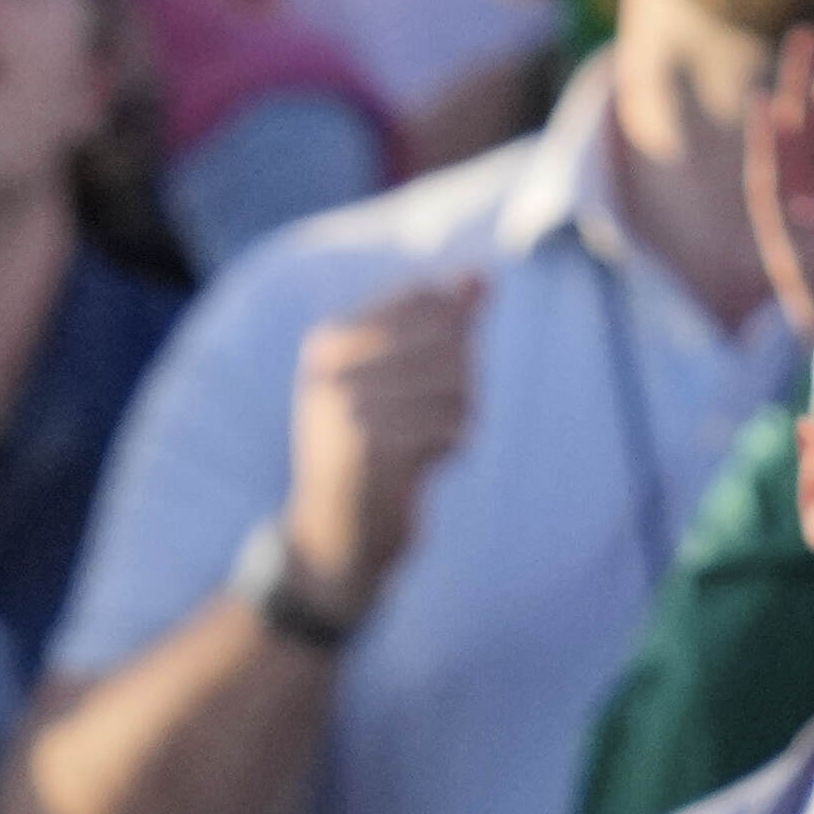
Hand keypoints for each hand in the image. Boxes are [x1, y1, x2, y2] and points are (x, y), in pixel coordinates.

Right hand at [275, 273, 490, 633]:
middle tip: (449, 408)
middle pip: (446, 337)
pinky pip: (448, 425)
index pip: (424, 298)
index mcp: (331, 343)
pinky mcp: (373, 456)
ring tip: (441, 434)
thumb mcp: (395, 379)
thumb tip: (482, 277)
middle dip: (463, 372)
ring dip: (462, 412)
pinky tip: (436, 458)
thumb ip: (439, 325)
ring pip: (454, 381)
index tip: (442, 365)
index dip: (454, 328)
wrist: (335, 536)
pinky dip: (454, 442)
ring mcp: (348, 414)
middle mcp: (332, 373)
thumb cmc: (370, 449)